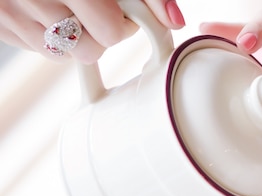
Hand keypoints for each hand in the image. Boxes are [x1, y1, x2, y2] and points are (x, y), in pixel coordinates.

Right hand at [0, 0, 184, 62]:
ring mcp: (12, 13)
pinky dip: (48, 35)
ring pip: (64, 54)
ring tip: (70, 6)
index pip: (111, 32)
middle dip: (100, 33)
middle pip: (90, 49)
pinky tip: (46, 9)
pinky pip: (37, 48)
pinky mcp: (0, 25)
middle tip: (95, 8)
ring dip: (74, 37)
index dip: (122, 22)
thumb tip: (175, 21)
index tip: (119, 9)